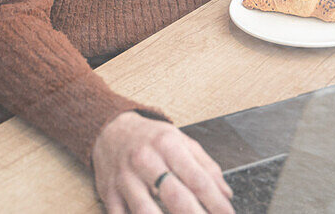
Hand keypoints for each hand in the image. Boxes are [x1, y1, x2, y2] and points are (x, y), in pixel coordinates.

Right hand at [92, 111, 234, 213]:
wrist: (110, 130)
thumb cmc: (150, 138)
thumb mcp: (181, 141)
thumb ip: (206, 166)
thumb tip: (225, 193)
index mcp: (167, 145)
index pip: (197, 178)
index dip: (215, 202)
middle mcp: (146, 160)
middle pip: (174, 196)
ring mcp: (126, 178)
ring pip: (145, 210)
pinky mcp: (109, 194)